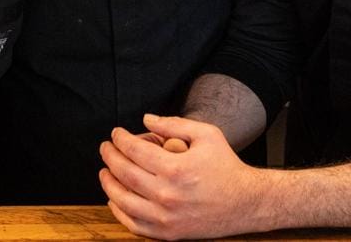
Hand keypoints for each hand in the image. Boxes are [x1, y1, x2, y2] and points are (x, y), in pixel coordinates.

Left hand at [99, 114, 264, 239]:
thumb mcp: (206, 135)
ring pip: (123, 200)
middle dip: (110, 157)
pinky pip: (134, 224)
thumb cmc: (226, 166)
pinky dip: (119, 211)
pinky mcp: (168, 233)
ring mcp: (166, 217)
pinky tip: (115, 199)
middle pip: (124, 173)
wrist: (245, 202)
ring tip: (105, 171)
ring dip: (108, 184)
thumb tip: (147, 120)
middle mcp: (167, 194)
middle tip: (106, 148)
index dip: (120, 140)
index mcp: (175, 168)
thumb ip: (173, 124)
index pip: (135, 150)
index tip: (116, 134)